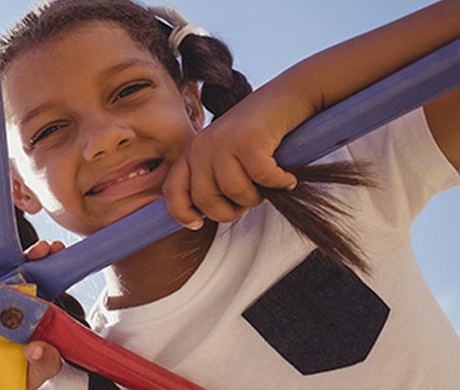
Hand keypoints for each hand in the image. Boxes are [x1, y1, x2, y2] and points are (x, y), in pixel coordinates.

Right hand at [0, 240, 63, 389]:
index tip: (59, 251)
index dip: (54, 264)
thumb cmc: (19, 371)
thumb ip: (47, 361)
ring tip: (18, 251)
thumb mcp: (41, 369)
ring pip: (2, 272)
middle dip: (36, 254)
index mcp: (38, 310)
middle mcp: (18, 301)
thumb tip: (35, 348)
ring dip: (8, 256)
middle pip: (27, 270)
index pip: (48, 281)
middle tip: (43, 249)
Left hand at [161, 97, 299, 228]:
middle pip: (206, 200)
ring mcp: (223, 141)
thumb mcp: (225, 155)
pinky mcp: (249, 139)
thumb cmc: (259, 134)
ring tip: (269, 185)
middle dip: (231, 211)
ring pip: (235, 192)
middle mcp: (201, 146)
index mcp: (191, 152)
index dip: (182, 213)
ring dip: (257, 197)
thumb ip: (211, 178)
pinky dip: (280, 183)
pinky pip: (262, 178)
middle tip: (249, 201)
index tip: (198, 224)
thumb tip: (205, 216)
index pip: (172, 191)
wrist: (287, 96)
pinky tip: (287, 178)